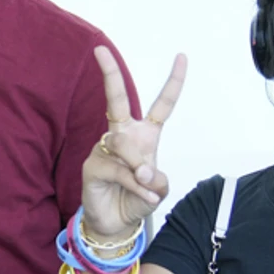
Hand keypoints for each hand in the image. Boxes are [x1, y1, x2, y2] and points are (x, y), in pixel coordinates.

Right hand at [81, 47, 186, 240]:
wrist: (117, 224)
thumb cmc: (138, 199)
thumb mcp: (158, 188)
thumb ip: (156, 178)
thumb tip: (141, 169)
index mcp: (145, 135)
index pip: (161, 105)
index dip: (173, 82)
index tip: (181, 56)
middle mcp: (123, 136)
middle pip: (115, 99)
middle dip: (109, 73)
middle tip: (100, 50)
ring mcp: (104, 149)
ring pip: (124, 146)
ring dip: (138, 168)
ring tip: (145, 184)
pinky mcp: (92, 165)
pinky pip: (118, 170)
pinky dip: (133, 184)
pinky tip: (140, 194)